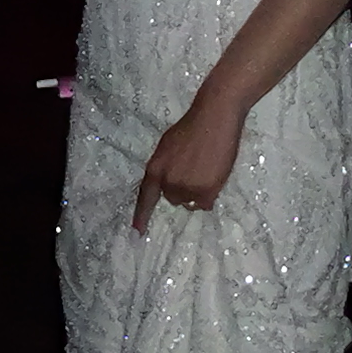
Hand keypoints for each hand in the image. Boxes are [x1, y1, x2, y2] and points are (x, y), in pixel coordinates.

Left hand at [129, 99, 245, 234]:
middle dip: (182, 189)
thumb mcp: (167, 147)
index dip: (141, 216)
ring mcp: (187, 188)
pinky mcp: (206, 191)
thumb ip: (165, 167)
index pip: (145, 197)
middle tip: (195, 170)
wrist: (214, 119)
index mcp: (155, 169)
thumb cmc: (192, 128)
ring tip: (206, 171)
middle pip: (173, 199)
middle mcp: (168, 182)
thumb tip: (168, 183)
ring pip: (190, 202)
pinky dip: (210, 194)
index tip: (137, 233)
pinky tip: (214, 176)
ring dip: (197, 193)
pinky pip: (205, 204)